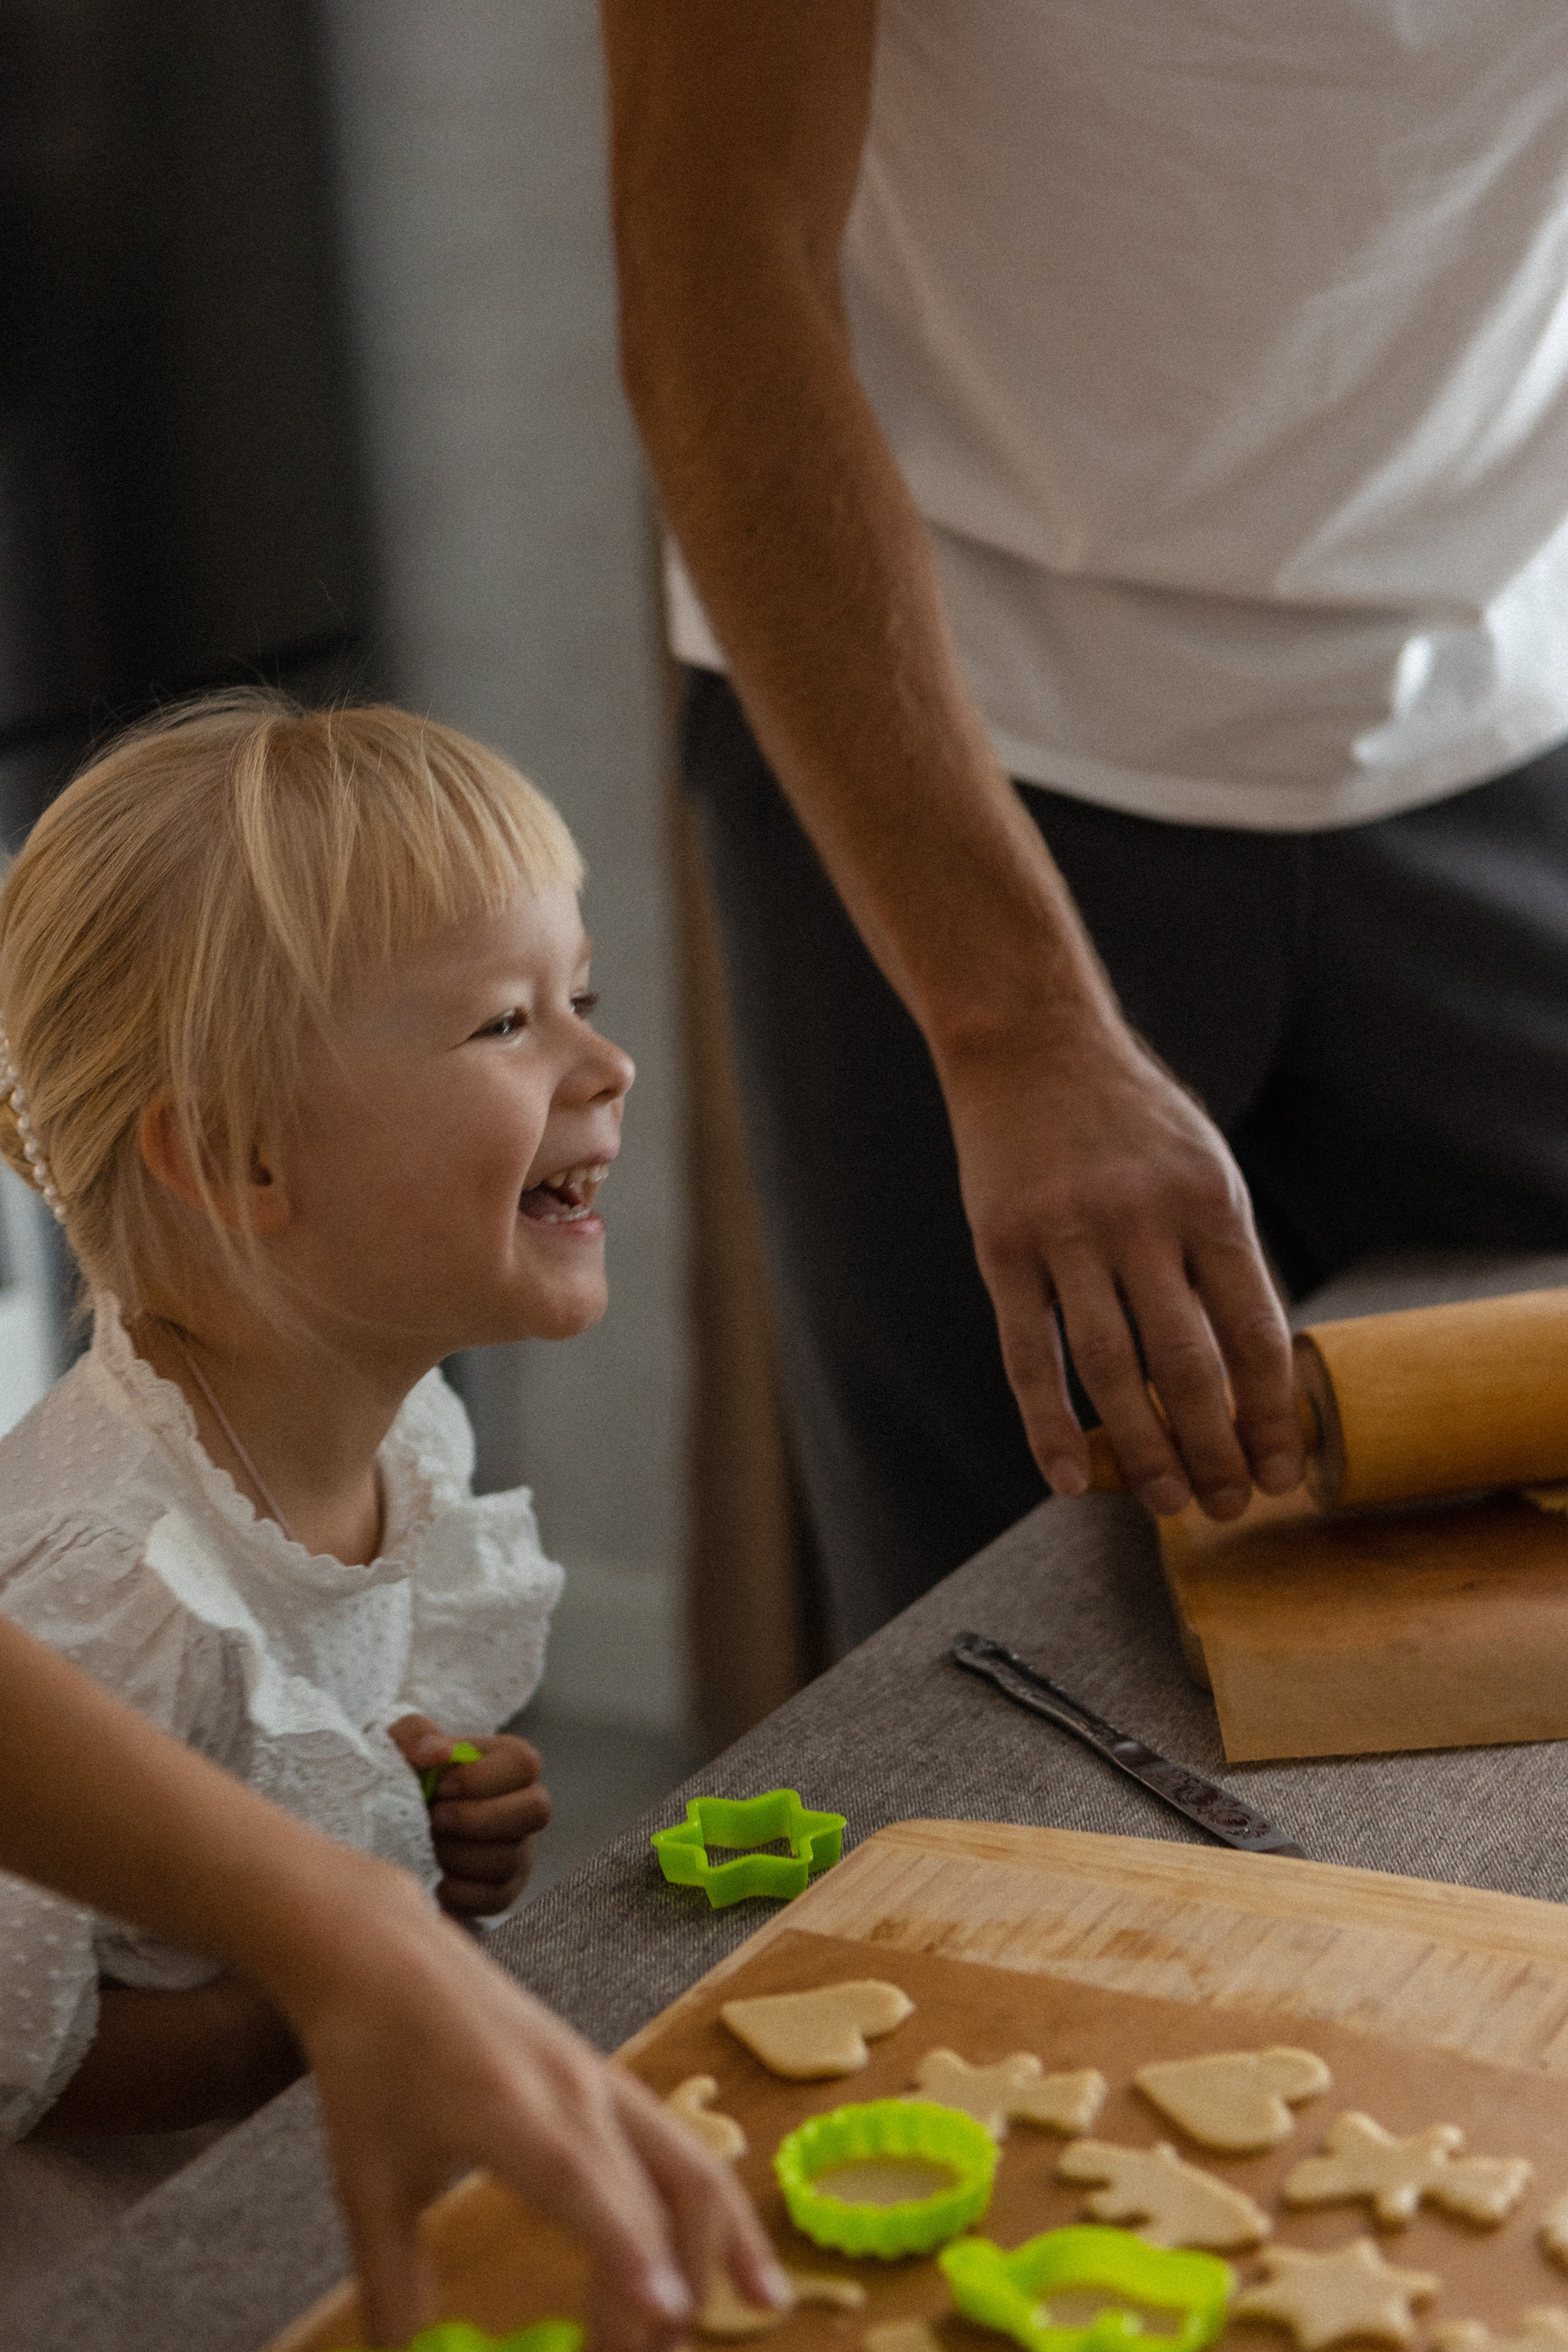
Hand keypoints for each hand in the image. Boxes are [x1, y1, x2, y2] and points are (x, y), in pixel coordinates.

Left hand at [291, 1861, 790, 2350]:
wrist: (388, 1958)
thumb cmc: (371, 2064)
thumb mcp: (365, 2180)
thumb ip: (393, 2283)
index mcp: (502, 2105)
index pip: (581, 2179)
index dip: (628, 2249)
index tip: (667, 2314)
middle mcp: (571, 2088)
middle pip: (656, 2187)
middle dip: (672, 2288)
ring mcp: (602, 2081)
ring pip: (692, 2164)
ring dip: (721, 2247)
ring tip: (746, 2314)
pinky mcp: (612, 2083)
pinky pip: (683, 2148)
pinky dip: (717, 2211)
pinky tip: (740, 2268)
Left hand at [390, 1716, 550, 1915]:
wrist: (396, 1816)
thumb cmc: (407, 1771)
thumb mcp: (403, 1741)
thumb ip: (417, 1734)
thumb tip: (437, 1753)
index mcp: (510, 1760)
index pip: (524, 1764)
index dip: (482, 1779)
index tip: (440, 1788)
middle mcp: (525, 1804)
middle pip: (536, 1811)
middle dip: (479, 1819)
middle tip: (435, 1819)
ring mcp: (519, 1849)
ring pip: (511, 1858)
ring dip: (461, 1856)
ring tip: (428, 1846)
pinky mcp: (504, 1888)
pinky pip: (498, 1899)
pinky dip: (462, 1893)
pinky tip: (434, 1877)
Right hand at [944, 1012, 1303, 1520]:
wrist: (1030, 1044)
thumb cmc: (1128, 1120)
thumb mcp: (1201, 1167)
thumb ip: (1222, 1260)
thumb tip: (1253, 1375)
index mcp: (1208, 1200)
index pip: (1252, 1329)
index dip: (1269, 1412)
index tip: (1281, 1471)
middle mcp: (1140, 1217)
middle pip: (1187, 1361)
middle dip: (1213, 1446)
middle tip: (1228, 1505)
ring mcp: (1066, 1232)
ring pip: (1111, 1368)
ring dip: (1143, 1449)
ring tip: (1167, 1503)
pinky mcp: (1001, 1246)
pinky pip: (1028, 1354)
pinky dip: (1048, 1424)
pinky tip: (1070, 1476)